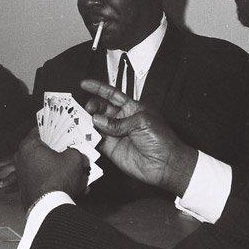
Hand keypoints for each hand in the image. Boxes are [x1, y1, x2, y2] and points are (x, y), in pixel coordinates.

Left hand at [14, 128, 88, 207]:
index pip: (40, 130)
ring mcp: (21, 174)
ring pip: (43, 168)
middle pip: (42, 151)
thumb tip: (76, 156)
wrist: (49, 208)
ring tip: (75, 177)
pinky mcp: (24, 189)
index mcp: (29, 145)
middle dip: (57, 154)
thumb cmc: (59, 178)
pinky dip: (53, 183)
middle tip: (70, 155)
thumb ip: (75, 152)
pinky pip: (42, 181)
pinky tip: (69, 189)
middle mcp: (20, 158)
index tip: (61, 132)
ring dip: (58, 171)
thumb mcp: (74, 159)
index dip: (53, 131)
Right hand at [80, 79, 197, 194]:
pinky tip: (85, 133)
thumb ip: (117, 122)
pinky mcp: (110, 148)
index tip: (85, 84)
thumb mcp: (141, 122)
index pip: (112, 95)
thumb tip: (97, 120)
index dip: (98, 89)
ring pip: (96, 123)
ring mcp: (115, 134)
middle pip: (101, 108)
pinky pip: (96, 140)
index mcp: (132, 108)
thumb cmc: (161, 139)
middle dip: (92, 106)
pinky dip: (89, 136)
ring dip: (88, 121)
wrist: (165, 164)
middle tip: (88, 109)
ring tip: (83, 120)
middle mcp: (122, 119)